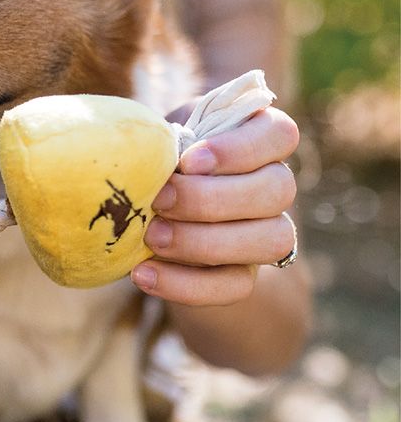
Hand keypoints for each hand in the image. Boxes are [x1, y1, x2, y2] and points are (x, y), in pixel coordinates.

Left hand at [131, 107, 298, 305]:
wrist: (151, 208)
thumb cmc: (157, 156)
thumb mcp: (159, 137)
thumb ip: (162, 140)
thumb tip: (142, 155)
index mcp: (260, 137)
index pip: (279, 134)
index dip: (239, 149)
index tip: (190, 161)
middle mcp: (275, 183)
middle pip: (277, 191)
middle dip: (210, 200)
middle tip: (160, 200)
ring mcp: (267, 231)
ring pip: (270, 241)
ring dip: (203, 242)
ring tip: (151, 236)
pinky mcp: (245, 272)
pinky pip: (235, 286)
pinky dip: (185, 284)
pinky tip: (143, 273)